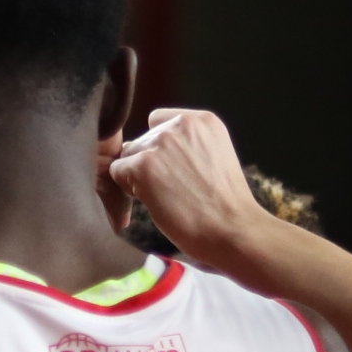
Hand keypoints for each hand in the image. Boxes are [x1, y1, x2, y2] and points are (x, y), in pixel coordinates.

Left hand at [108, 110, 266, 269]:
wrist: (233, 230)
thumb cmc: (226, 206)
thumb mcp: (215, 157)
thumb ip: (188, 146)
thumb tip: (146, 149)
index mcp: (202, 120)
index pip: (159, 122)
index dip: (161, 149)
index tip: (176, 171)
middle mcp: (181, 123)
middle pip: (142, 139)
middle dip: (149, 163)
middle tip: (173, 190)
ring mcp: (161, 143)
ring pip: (128, 155)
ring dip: (138, 176)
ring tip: (166, 198)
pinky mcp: (143, 165)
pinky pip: (118, 172)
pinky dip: (128, 189)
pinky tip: (154, 202)